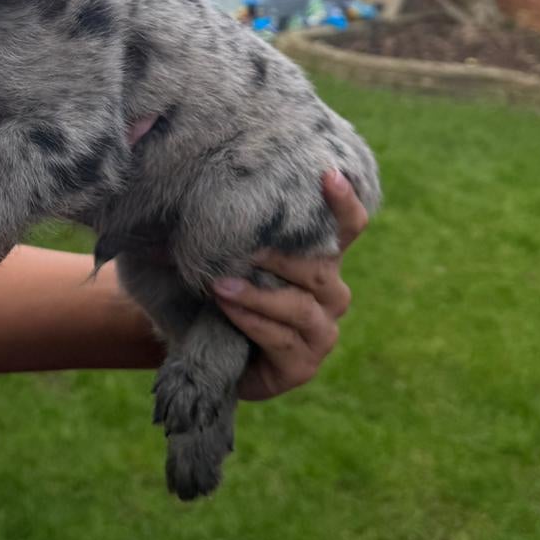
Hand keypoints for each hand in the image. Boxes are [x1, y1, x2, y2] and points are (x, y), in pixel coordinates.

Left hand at [212, 171, 367, 401]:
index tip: (328, 175)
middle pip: (320, 268)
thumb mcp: (230, 257)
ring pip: (299, 306)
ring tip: (220, 284)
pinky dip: (251, 321)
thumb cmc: (226, 293)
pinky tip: (226, 309)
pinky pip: (281, 338)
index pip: (348, 228)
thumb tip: (191, 194)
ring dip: (257, 294)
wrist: (212, 351)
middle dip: (280, 256)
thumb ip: (227, 231)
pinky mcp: (303, 365)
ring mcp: (322, 331)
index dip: (345, 203)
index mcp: (321, 260)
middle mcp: (331, 294)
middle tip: (242, 248)